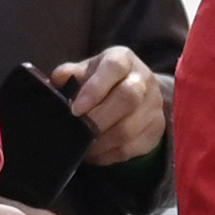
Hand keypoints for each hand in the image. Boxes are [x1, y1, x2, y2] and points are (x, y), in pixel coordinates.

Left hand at [47, 47, 169, 167]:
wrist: (139, 92)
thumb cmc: (104, 81)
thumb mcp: (87, 71)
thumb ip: (71, 74)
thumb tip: (59, 79)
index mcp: (123, 60)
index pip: (114, 68)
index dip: (95, 88)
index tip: (76, 108)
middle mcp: (143, 79)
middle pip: (128, 98)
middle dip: (99, 118)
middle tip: (80, 129)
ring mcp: (153, 105)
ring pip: (129, 128)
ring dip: (102, 141)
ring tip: (84, 145)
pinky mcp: (156, 129)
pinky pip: (132, 148)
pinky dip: (109, 154)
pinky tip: (96, 153)